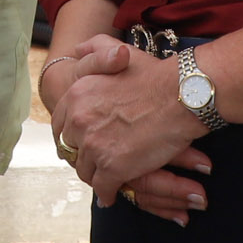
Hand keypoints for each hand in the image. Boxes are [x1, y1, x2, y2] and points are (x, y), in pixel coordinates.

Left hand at [51, 41, 212, 221]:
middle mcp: (79, 120)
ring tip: (105, 178)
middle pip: (71, 149)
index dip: (71, 136)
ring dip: (95, 175)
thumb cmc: (156, 75)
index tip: (80, 143)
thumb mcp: (118, 51)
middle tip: (94, 161)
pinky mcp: (112, 168)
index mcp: (77, 95)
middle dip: (81, 156)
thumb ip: (94, 49)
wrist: (181, 95)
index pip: (61, 124)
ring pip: (85, 170)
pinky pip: (103, 189)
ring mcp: (94, 146)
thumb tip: (77, 50)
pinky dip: (107, 193)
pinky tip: (113, 193)